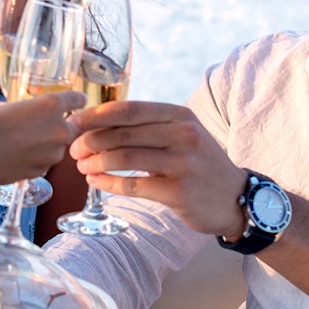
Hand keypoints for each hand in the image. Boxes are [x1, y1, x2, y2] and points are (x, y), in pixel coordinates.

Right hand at [0, 91, 85, 191]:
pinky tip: (18, 155)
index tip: (74, 102)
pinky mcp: (43, 171)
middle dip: (61, 125)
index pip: (78, 99)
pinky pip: (46, 161)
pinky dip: (37, 158)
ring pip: (58, 146)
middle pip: (72, 126)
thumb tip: (14, 112)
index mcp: (50, 105)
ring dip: (47, 143)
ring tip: (23, 141)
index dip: (75, 100)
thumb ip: (14, 106)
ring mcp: (53, 153)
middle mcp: (58, 129)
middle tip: (41, 124)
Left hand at [67, 100, 247, 236]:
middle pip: (122, 133)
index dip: (95, 116)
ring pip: (124, 158)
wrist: (236, 198)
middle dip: (89, 140)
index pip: (128, 109)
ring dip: (96, 162)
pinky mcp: (179, 192)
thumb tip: (97, 123)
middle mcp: (183, 134)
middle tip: (72, 149)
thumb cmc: (198, 163)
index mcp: (179, 115)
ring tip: (81, 166)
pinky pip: (133, 185)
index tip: (72, 123)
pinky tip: (94, 181)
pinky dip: (108, 182)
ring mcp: (183, 163)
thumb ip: (147, 126)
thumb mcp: (181, 134)